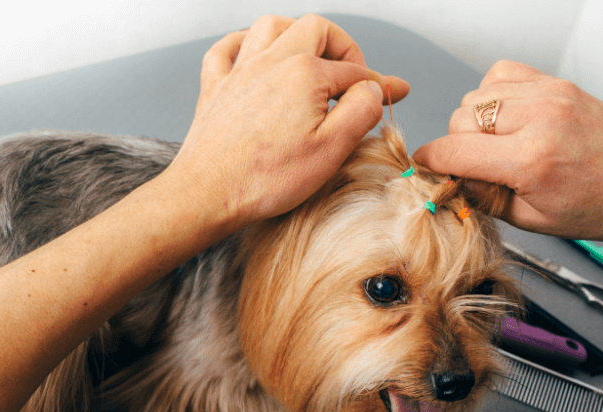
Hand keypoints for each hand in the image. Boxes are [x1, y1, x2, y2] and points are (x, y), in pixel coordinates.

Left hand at [166, 14, 409, 230]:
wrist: (207, 194)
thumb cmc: (266, 179)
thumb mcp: (331, 150)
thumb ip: (361, 111)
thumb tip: (372, 89)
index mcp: (304, 73)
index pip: (353, 71)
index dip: (379, 83)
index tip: (395, 93)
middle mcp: (270, 62)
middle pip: (315, 29)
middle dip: (341, 46)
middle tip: (352, 76)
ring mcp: (238, 73)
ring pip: (269, 27)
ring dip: (294, 34)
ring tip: (309, 57)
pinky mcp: (214, 89)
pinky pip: (224, 49)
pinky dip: (241, 45)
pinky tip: (252, 56)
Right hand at [413, 60, 602, 239]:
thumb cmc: (592, 203)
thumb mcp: (529, 218)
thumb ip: (480, 196)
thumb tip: (445, 179)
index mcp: (531, 160)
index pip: (453, 151)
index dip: (430, 161)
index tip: (424, 167)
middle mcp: (539, 118)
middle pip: (460, 120)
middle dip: (459, 145)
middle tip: (477, 166)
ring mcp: (548, 94)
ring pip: (475, 97)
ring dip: (476, 122)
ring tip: (497, 143)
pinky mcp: (554, 82)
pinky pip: (499, 75)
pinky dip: (493, 95)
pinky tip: (506, 118)